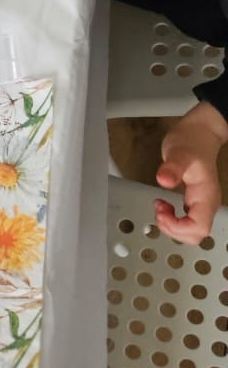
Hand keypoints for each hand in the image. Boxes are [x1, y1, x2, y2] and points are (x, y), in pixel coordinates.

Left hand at [155, 101, 227, 242]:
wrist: (200, 132)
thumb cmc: (191, 142)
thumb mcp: (178, 152)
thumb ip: (172, 167)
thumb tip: (163, 181)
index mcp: (206, 196)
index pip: (198, 228)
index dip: (177, 227)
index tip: (161, 210)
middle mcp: (207, 204)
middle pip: (195, 235)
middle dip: (173, 229)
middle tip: (159, 209)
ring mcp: (202, 204)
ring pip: (191, 231)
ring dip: (172, 225)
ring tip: (160, 206)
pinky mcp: (195, 202)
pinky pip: (187, 222)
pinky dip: (173, 219)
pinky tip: (164, 205)